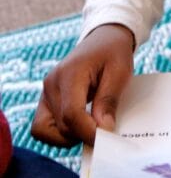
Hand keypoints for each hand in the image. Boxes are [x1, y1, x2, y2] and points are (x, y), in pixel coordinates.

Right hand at [31, 23, 133, 147]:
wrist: (103, 39)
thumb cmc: (113, 53)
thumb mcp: (120, 72)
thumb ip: (108, 101)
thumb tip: (102, 131)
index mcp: (69, 73)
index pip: (71, 114)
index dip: (89, 132)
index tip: (107, 137)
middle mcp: (51, 84)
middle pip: (62, 125)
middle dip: (84, 134)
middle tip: (106, 131)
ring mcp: (45, 93)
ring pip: (46, 131)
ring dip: (69, 137)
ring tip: (90, 127)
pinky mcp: (45, 101)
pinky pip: (43, 128)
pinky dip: (59, 133)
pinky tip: (79, 126)